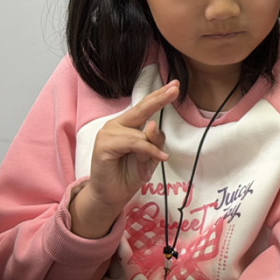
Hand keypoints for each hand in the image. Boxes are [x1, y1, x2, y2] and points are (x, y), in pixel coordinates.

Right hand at [70, 81, 178, 237]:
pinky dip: (149, 151)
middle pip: (141, 109)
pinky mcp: (104, 146)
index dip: (159, 96)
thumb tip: (154, 124)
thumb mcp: (151, 156)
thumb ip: (155, 141)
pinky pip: (135, 144)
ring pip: (140, 133)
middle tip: (175, 89)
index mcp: (127, 124)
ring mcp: (108, 134)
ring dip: (151, 148)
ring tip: (154, 161)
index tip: (175, 85)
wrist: (112, 194)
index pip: (145, 107)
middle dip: (159, 98)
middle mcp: (116, 125)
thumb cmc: (130, 173)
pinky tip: (160, 157)